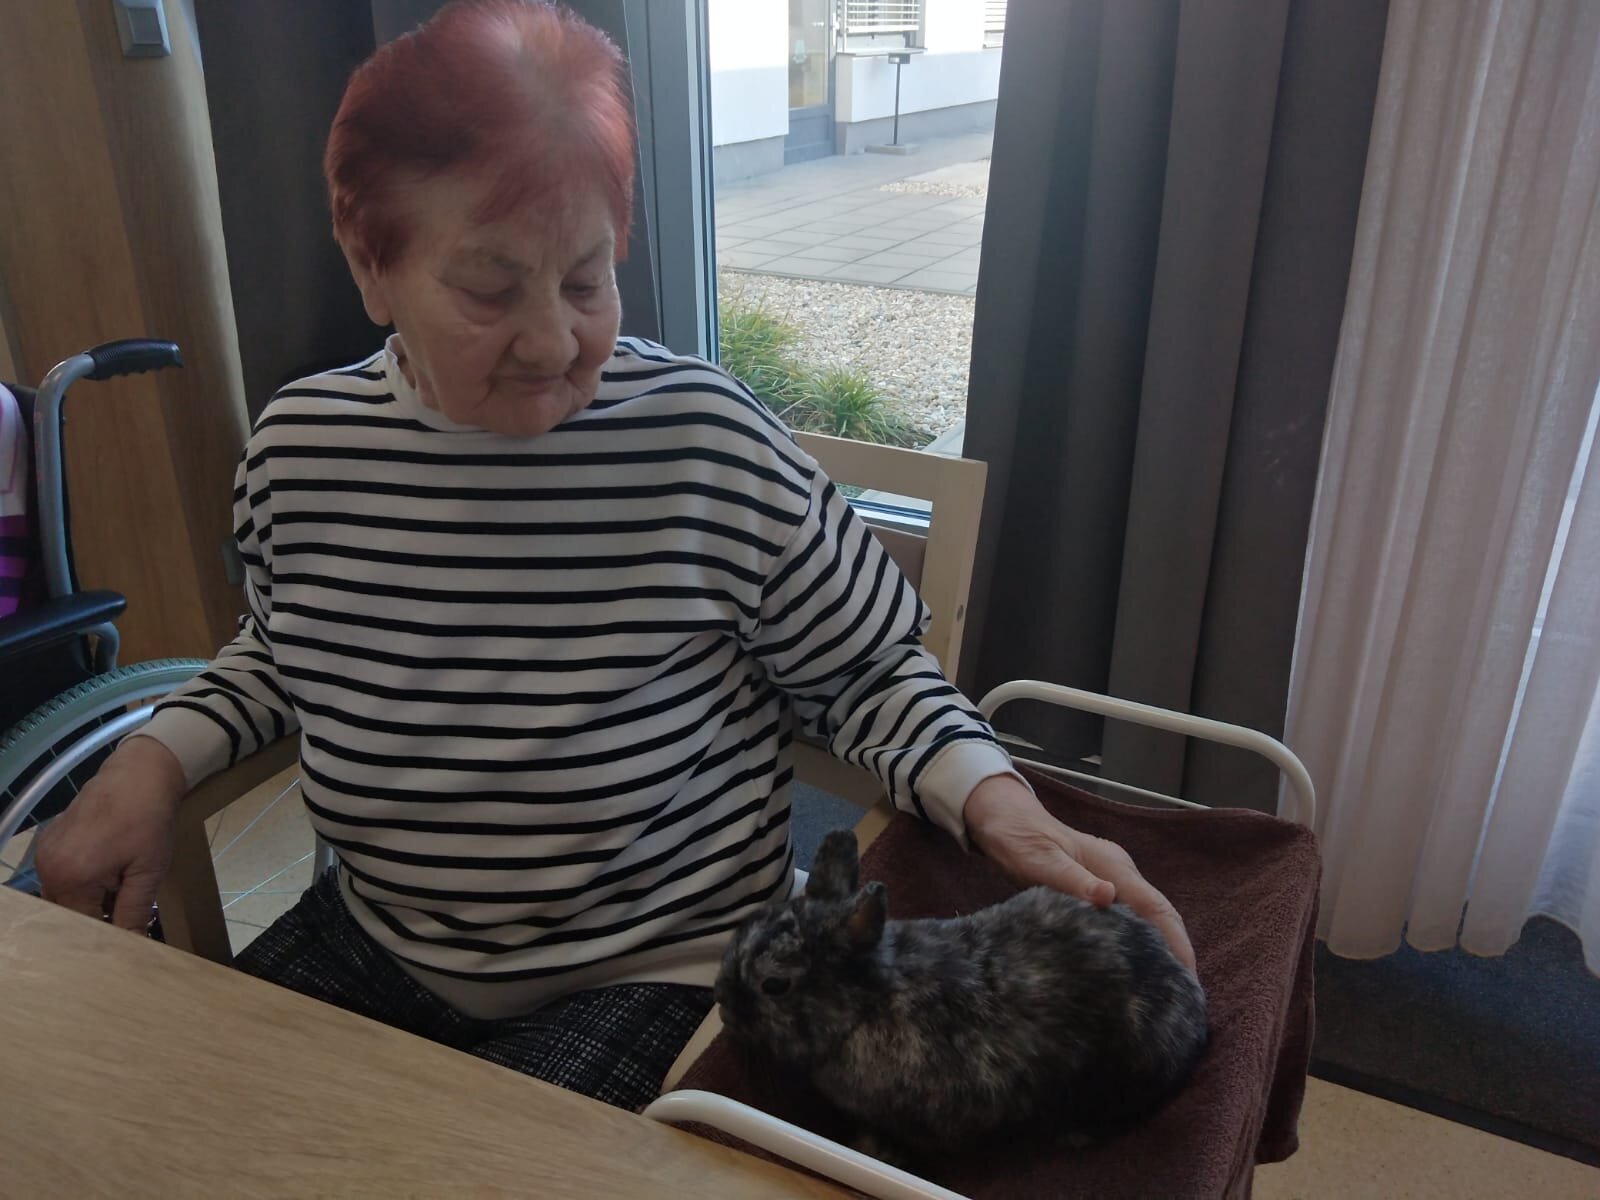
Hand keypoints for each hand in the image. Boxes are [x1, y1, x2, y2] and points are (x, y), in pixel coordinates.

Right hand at [33, 735, 187, 930]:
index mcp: (70, 878)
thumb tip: (131, 946)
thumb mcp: (148, 871)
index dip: (104, 937)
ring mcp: (44, 854)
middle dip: (93, 921)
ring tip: (117, 897)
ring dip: (86, 903)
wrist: (140, 774)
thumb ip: (133, 912)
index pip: (80, 927)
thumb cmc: (149, 821)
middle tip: (123, 921)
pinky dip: (79, 885)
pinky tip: (106, 879)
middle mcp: (47, 868)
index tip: (126, 941)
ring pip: (60, 897)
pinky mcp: (48, 843)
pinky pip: (59, 877)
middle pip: (65, 914)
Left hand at [962, 773, 1195, 969]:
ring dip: (1157, 948)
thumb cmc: (1019, 839)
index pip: (1157, 907)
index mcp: (1114, 867)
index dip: (1176, 941)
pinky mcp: (1097, 888)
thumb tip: (1108, 897)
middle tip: (1181, 996)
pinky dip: (1135, 942)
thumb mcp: (1040, 861)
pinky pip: (1126, 918)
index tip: (1188, 976)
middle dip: (1175, 951)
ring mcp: (1110, 879)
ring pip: (1144, 918)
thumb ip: (1073, 880)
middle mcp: (1119, 873)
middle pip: (1158, 915)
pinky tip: (1131, 965)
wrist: (1002, 818)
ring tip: (1162, 989)